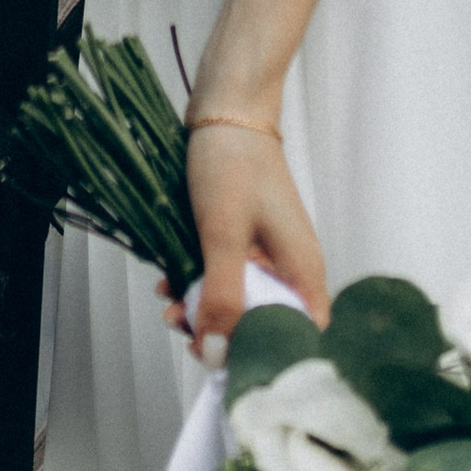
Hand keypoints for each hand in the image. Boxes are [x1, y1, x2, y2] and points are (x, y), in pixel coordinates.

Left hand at [174, 118, 328, 347]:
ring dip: (205, 309)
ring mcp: (269, 254)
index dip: (266, 358)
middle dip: (224, 334)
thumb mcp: (223, 236)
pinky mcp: (247, 240)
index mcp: (302, 272)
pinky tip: (168, 282)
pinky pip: (227, 276)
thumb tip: (217, 356)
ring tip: (168, 307)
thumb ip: (223, 298)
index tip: (224, 362)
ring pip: (241, 301)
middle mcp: (292, 268)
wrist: (226, 108)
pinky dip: (200, 283)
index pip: (302, 339)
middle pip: (266, 325)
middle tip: (185, 334)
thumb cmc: (233, 165)